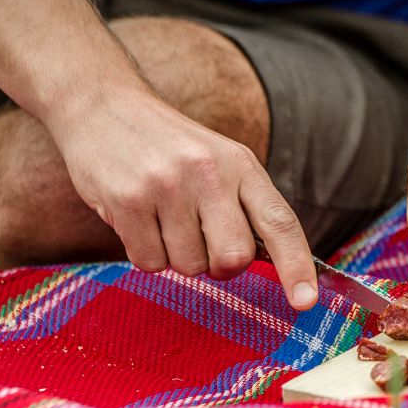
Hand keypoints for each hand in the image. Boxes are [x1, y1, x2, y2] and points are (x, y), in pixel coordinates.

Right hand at [47, 86, 318, 309]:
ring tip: (163, 216)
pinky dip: (145, 252)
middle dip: (221, 266)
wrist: (102, 105)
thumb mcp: (219, 160)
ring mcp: (167, 186)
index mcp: (241, 164)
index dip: (297, 267)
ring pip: (189, 266)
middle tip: (202, 241)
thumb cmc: (170, 146)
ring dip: (177, 255)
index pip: (280, 222)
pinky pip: (149, 263)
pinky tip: (138, 219)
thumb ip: (245, 206)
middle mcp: (209, 173)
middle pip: (234, 258)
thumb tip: (274, 265)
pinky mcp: (127, 201)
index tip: (305, 302)